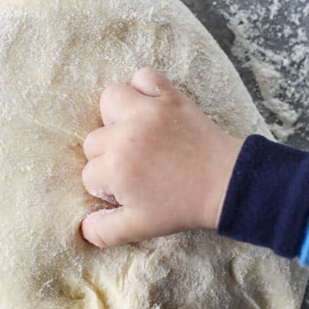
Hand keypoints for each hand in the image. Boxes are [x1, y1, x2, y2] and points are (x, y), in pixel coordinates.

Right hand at [80, 68, 242, 246]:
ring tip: (132, 132)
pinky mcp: (168, 97)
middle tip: (135, 169)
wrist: (225, 185)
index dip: (107, 187)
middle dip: (108, 157)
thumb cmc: (182, 207)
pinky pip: (144, 76)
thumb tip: (82, 227)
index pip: (89, 174)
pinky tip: (148, 108)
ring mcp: (147, 111)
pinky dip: (143, 87)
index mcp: (115, 168)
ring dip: (115, 116)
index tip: (130, 190)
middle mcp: (125, 135)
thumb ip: (104, 231)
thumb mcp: (139, 228)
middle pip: (93, 141)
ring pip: (109, 100)